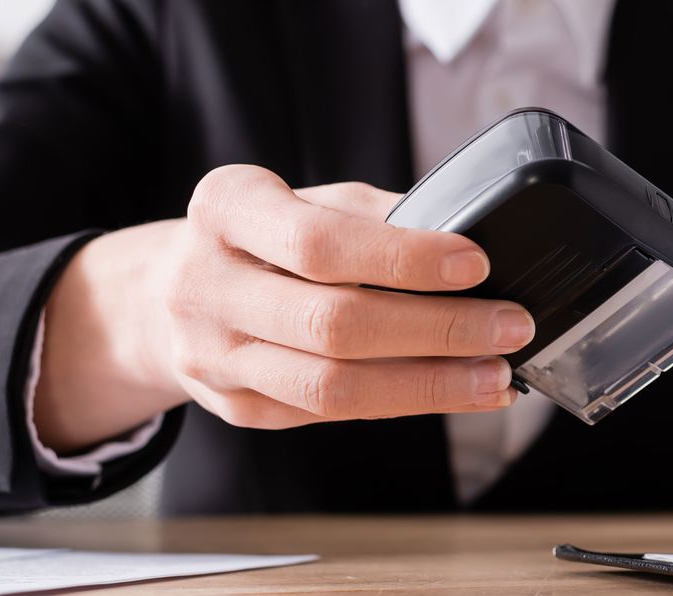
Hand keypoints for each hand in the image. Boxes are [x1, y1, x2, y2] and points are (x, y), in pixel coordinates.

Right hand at [34, 165, 534, 451]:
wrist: (163, 295)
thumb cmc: (259, 238)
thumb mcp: (304, 199)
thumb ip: (376, 216)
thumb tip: (475, 239)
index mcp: (226, 210)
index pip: (320, 243)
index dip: (404, 259)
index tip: (476, 263)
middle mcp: (206, 285)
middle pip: (332, 323)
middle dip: (437, 329)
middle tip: (510, 326)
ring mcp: (213, 355)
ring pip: (332, 387)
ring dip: (429, 384)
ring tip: (496, 374)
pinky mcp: (235, 407)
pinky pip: (329, 414)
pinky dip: (403, 404)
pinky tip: (455, 392)